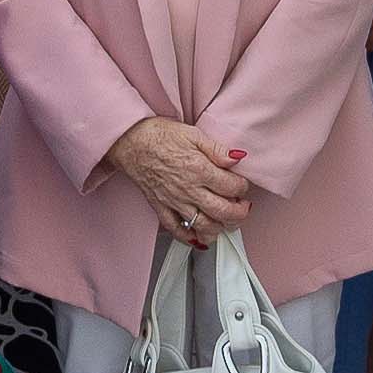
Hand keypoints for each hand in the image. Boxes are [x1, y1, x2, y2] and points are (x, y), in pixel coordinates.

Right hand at [107, 115, 251, 247]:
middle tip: (243, 207)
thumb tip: (238, 157)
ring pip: (203, 226)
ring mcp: (174, 202)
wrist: (129, 141)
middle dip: (239, 213)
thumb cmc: (159, 135)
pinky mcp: (160, 208)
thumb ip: (217, 149)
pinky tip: (199, 237)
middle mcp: (188, 189)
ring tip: (226, 221)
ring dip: (220, 228)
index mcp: (199, 169)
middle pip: (223, 211)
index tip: (242, 184)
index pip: (232, 187)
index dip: (243, 187)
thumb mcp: (192, 133)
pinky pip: (176, 230)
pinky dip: (190, 238)